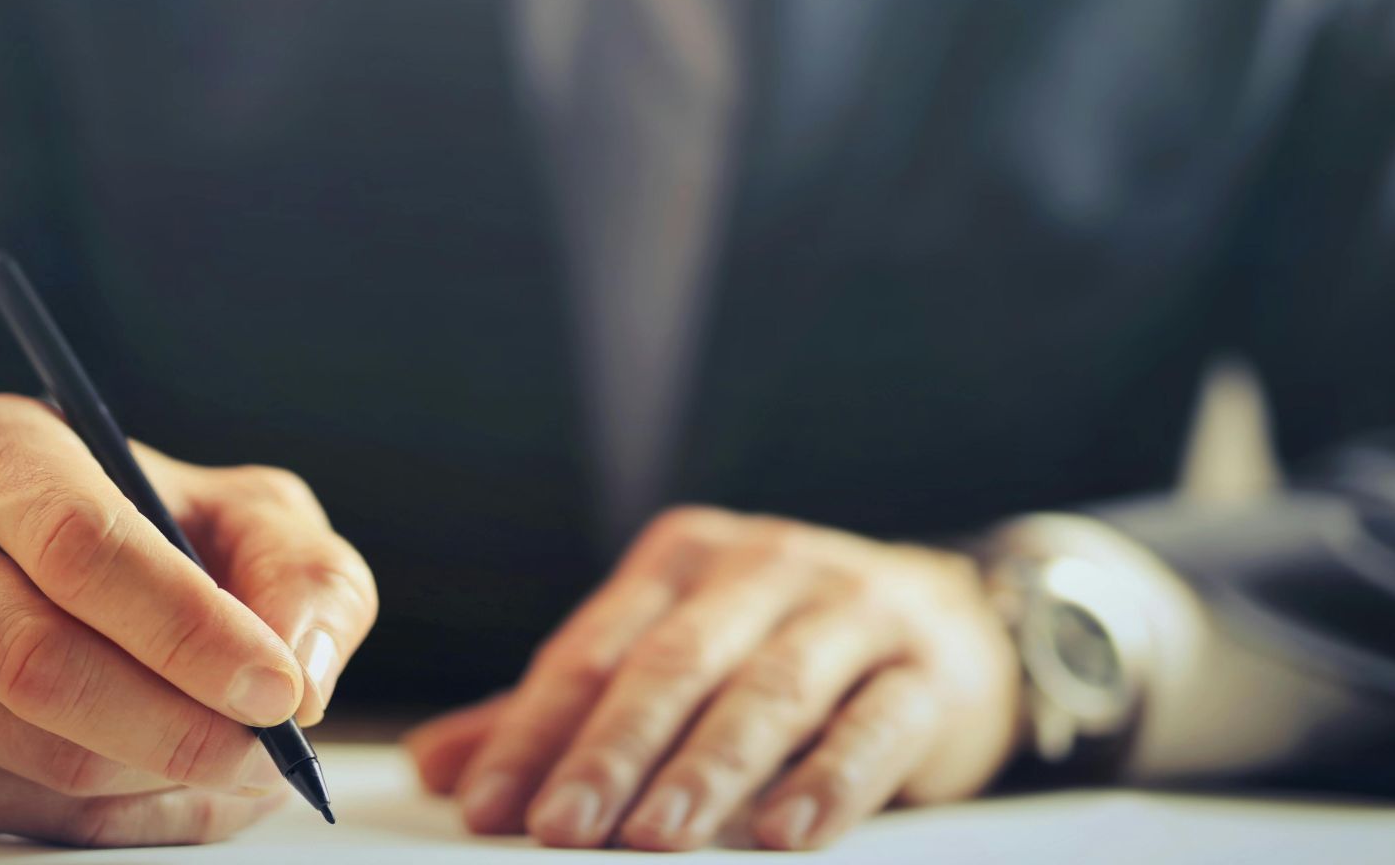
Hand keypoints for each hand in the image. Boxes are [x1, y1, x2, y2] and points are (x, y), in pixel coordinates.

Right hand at [0, 394, 376, 845]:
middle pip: (40, 663)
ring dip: (163, 780)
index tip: (277, 689)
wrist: (23, 562)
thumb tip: (304, 677)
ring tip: (242, 762)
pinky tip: (177, 782)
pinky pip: (23, 813)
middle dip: (179, 727)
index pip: (79, 545)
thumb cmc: (154, 528)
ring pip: (37, 756)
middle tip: (272, 753)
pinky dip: (126, 817)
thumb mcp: (245, 511)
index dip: (187, 629)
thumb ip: (302, 573)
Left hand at [405, 506, 1021, 851]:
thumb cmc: (781, 645)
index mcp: (683, 559)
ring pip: (767, 692)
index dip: (535, 730)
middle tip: (557, 829)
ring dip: (706, 770)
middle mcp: (763, 567)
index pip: (593, 650)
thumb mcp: (674, 654)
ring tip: (653, 839)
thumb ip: (564, 710)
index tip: (488, 806)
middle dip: (609, 751)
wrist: (955, 619)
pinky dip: (825, 782)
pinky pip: (871, 727)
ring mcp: (850, 610)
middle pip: (671, 665)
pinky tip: (781, 835)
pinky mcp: (924, 669)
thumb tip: (439, 766)